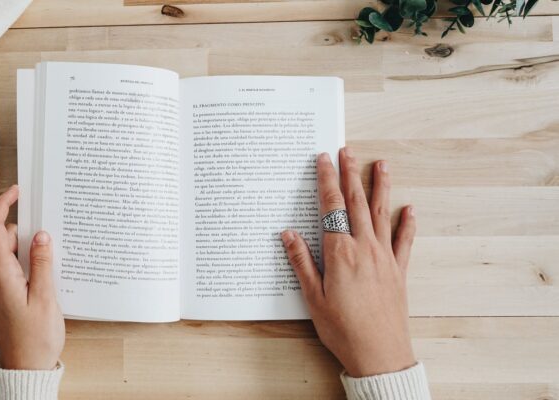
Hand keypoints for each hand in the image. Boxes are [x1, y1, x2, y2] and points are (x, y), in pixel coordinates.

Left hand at [0, 185, 64, 369]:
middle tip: (52, 234)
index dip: (3, 204)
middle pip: (4, 239)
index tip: (17, 191)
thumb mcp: (45, 297)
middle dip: (27, 233)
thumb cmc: (36, 339)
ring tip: (52, 261)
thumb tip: (41, 235)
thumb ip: (42, 263)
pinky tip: (44, 275)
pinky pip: (10, 269)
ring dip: (28, 251)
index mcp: (0, 274)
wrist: (26, 368)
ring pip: (8, 254)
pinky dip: (25, 264)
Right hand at [282, 148, 416, 377]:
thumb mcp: (312, 297)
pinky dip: (408, 222)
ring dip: (381, 187)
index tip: (323, 159)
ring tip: (381, 165)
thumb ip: (302, 262)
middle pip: (357, 203)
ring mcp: (385, 258)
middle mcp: (365, 249)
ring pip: (382, 214)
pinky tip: (409, 208)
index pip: (331, 208)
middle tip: (347, 150)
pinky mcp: (399, 271)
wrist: (379, 353)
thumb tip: (288, 233)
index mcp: (340, 253)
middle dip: (350, 174)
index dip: (326, 181)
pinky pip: (404, 241)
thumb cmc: (342, 329)